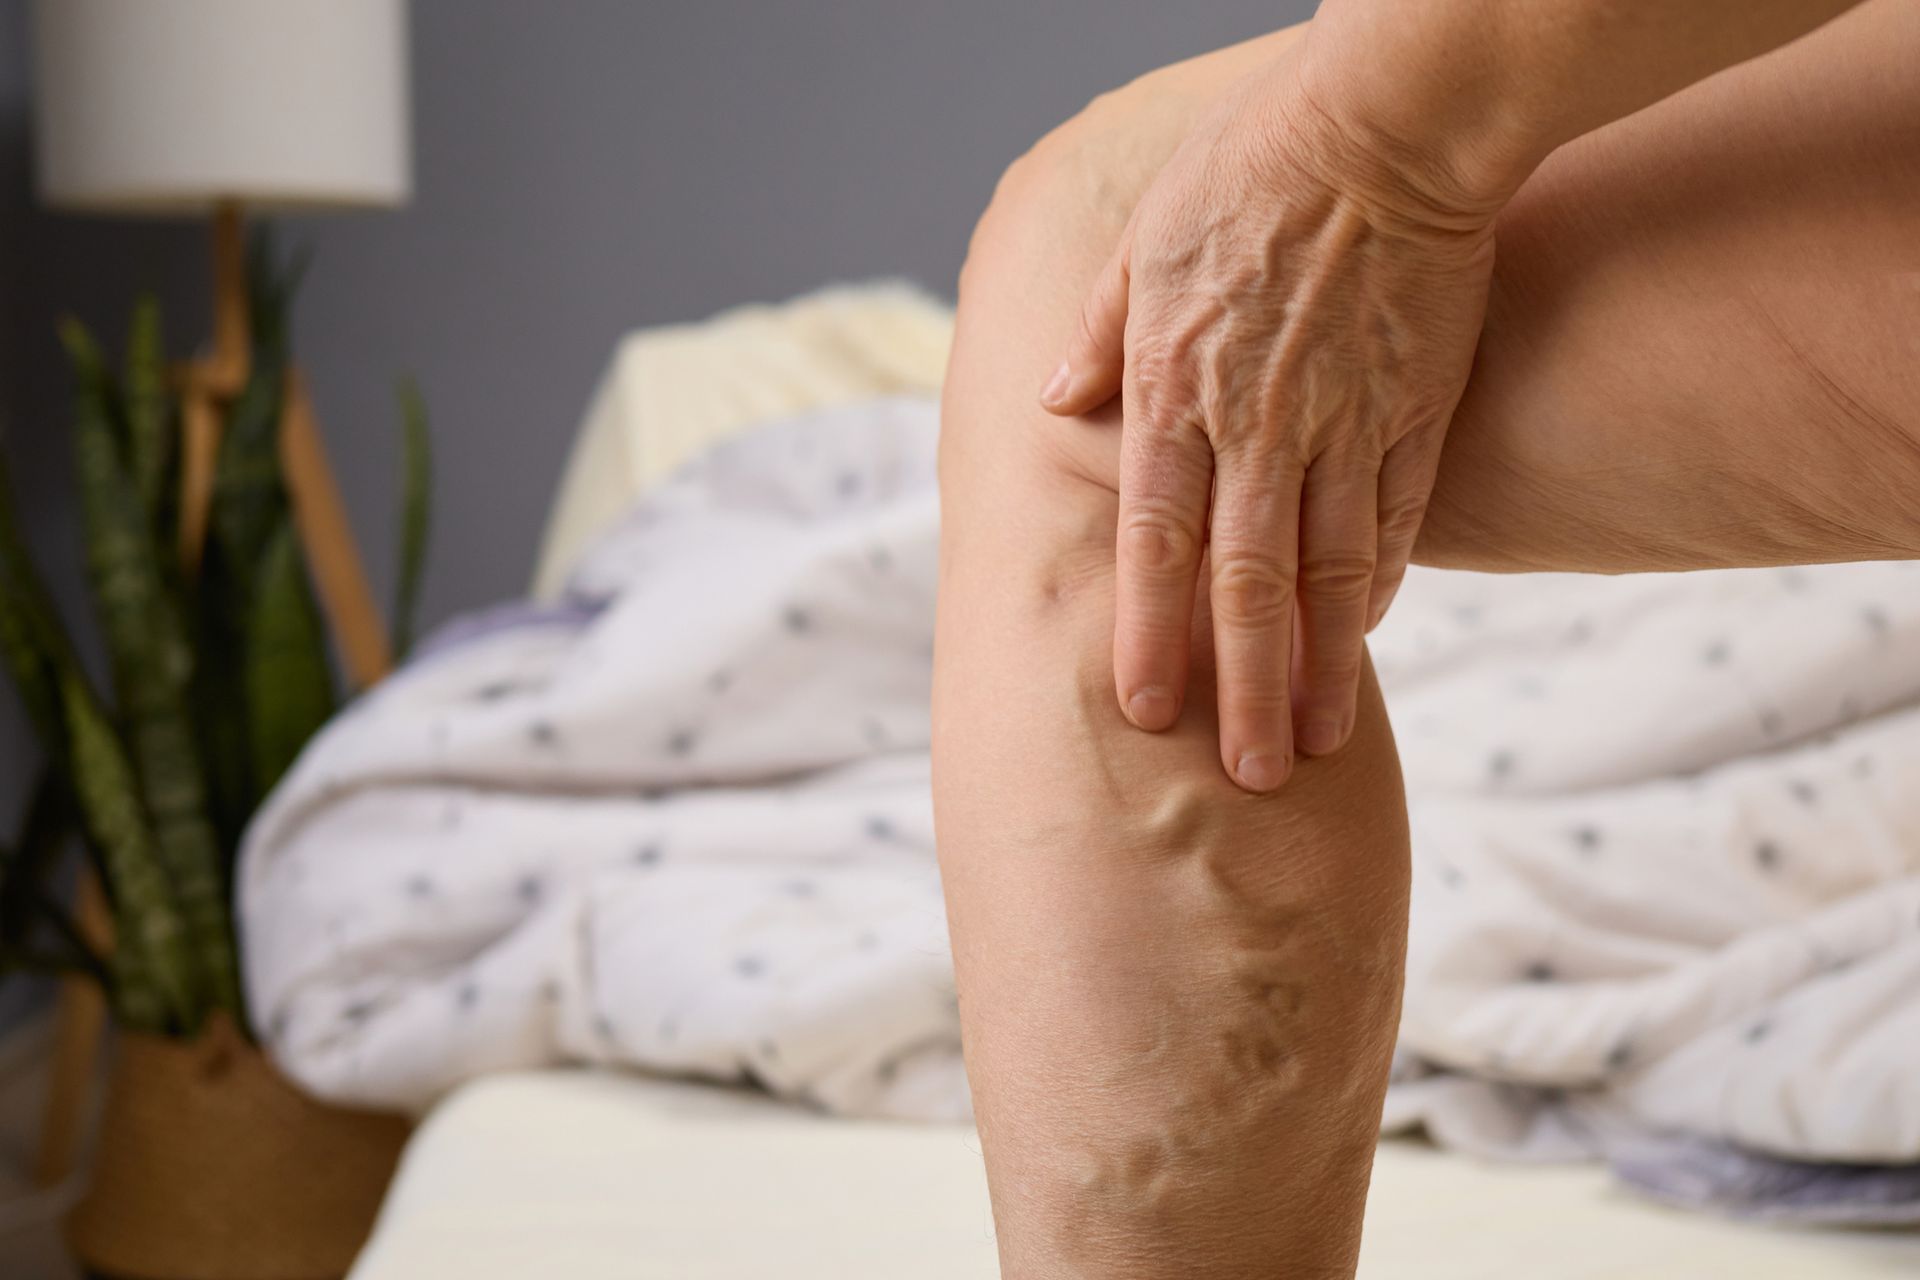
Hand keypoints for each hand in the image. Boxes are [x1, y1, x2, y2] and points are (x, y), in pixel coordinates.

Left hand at [1039, 55, 1497, 791]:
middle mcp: (1256, 425)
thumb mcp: (1146, 241)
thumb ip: (1101, 334)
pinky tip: (1365, 638)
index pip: (1155, 540)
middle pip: (1245, 582)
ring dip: (1321, 665)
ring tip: (1315, 741)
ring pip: (1328, 570)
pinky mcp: (1415, 409)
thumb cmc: (1253, 166)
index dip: (1150, 630)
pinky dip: (1376, 583)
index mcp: (1177, 390)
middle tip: (1246, 774)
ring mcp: (1342, 422)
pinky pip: (1395, 516)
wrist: (1387, 120)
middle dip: (1242, 687)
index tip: (1144, 709)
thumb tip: (1053, 399)